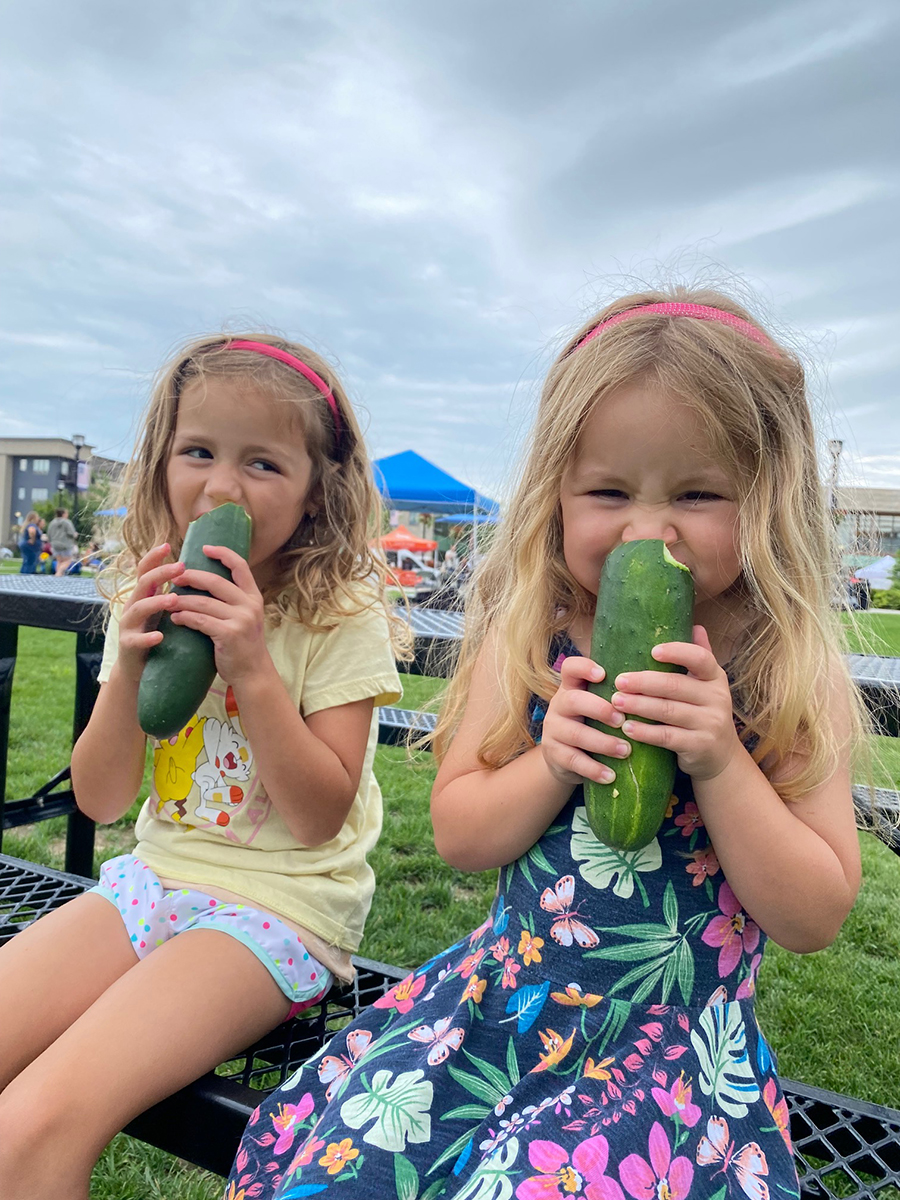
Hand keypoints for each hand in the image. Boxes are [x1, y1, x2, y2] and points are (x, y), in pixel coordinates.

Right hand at [115, 544, 185, 682]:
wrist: (137, 669)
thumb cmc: (156, 635)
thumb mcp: (162, 611)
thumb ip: (172, 593)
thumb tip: (197, 572)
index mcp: (143, 596)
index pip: (145, 571)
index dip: (154, 557)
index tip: (168, 544)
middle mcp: (133, 606)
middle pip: (143, 584)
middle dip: (160, 574)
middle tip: (181, 567)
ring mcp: (128, 626)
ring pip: (138, 609)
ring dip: (156, 602)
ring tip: (174, 599)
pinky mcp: (129, 646)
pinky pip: (136, 640)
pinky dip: (148, 638)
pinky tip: (160, 636)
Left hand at [169, 545, 267, 684]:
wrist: (253, 673)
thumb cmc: (243, 644)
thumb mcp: (245, 617)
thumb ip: (232, 600)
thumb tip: (207, 580)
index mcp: (254, 596)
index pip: (240, 566)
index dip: (223, 553)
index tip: (205, 548)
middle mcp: (250, 605)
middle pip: (215, 581)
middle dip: (191, 576)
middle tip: (175, 577)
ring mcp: (241, 620)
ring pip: (203, 602)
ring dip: (181, 600)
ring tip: (168, 600)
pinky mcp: (229, 634)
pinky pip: (200, 621)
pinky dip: (185, 617)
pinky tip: (175, 618)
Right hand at [540, 655, 632, 787]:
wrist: (566, 757)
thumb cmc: (594, 724)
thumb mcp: (600, 705)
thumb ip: (618, 693)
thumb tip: (660, 680)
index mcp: (573, 687)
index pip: (571, 668)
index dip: (584, 667)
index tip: (603, 674)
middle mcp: (560, 704)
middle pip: (573, 700)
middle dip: (599, 709)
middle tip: (622, 720)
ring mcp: (553, 730)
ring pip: (575, 733)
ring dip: (602, 742)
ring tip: (626, 751)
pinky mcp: (554, 754)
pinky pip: (573, 760)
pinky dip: (593, 768)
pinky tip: (610, 775)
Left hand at [609, 625, 740, 781]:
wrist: (720, 756)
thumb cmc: (703, 713)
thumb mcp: (705, 685)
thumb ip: (698, 658)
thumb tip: (694, 625)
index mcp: (715, 677)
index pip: (700, 658)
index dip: (677, 652)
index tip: (653, 651)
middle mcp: (717, 698)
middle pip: (676, 685)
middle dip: (644, 682)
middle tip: (618, 681)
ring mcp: (710, 723)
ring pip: (669, 711)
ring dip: (639, 706)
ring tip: (616, 701)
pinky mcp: (700, 746)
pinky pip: (668, 737)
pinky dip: (645, 732)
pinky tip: (627, 728)